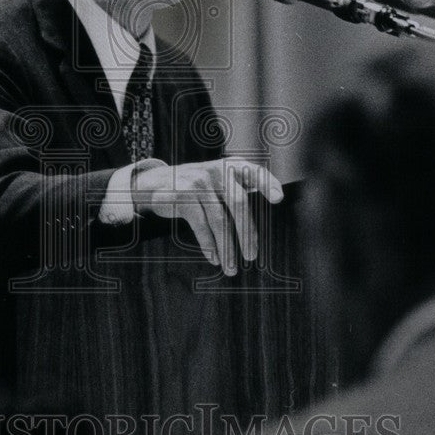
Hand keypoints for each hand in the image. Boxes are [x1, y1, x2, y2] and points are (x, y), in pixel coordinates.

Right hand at [132, 159, 283, 275]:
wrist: (156, 182)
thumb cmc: (197, 186)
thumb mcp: (218, 181)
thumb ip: (239, 190)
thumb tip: (259, 225)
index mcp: (231, 166)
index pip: (254, 172)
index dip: (267, 183)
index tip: (279, 198)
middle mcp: (216, 171)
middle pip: (238, 203)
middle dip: (247, 233)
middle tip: (252, 255)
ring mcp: (198, 183)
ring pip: (219, 220)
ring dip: (227, 247)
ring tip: (231, 267)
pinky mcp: (182, 196)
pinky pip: (200, 226)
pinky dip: (209, 245)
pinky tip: (214, 258)